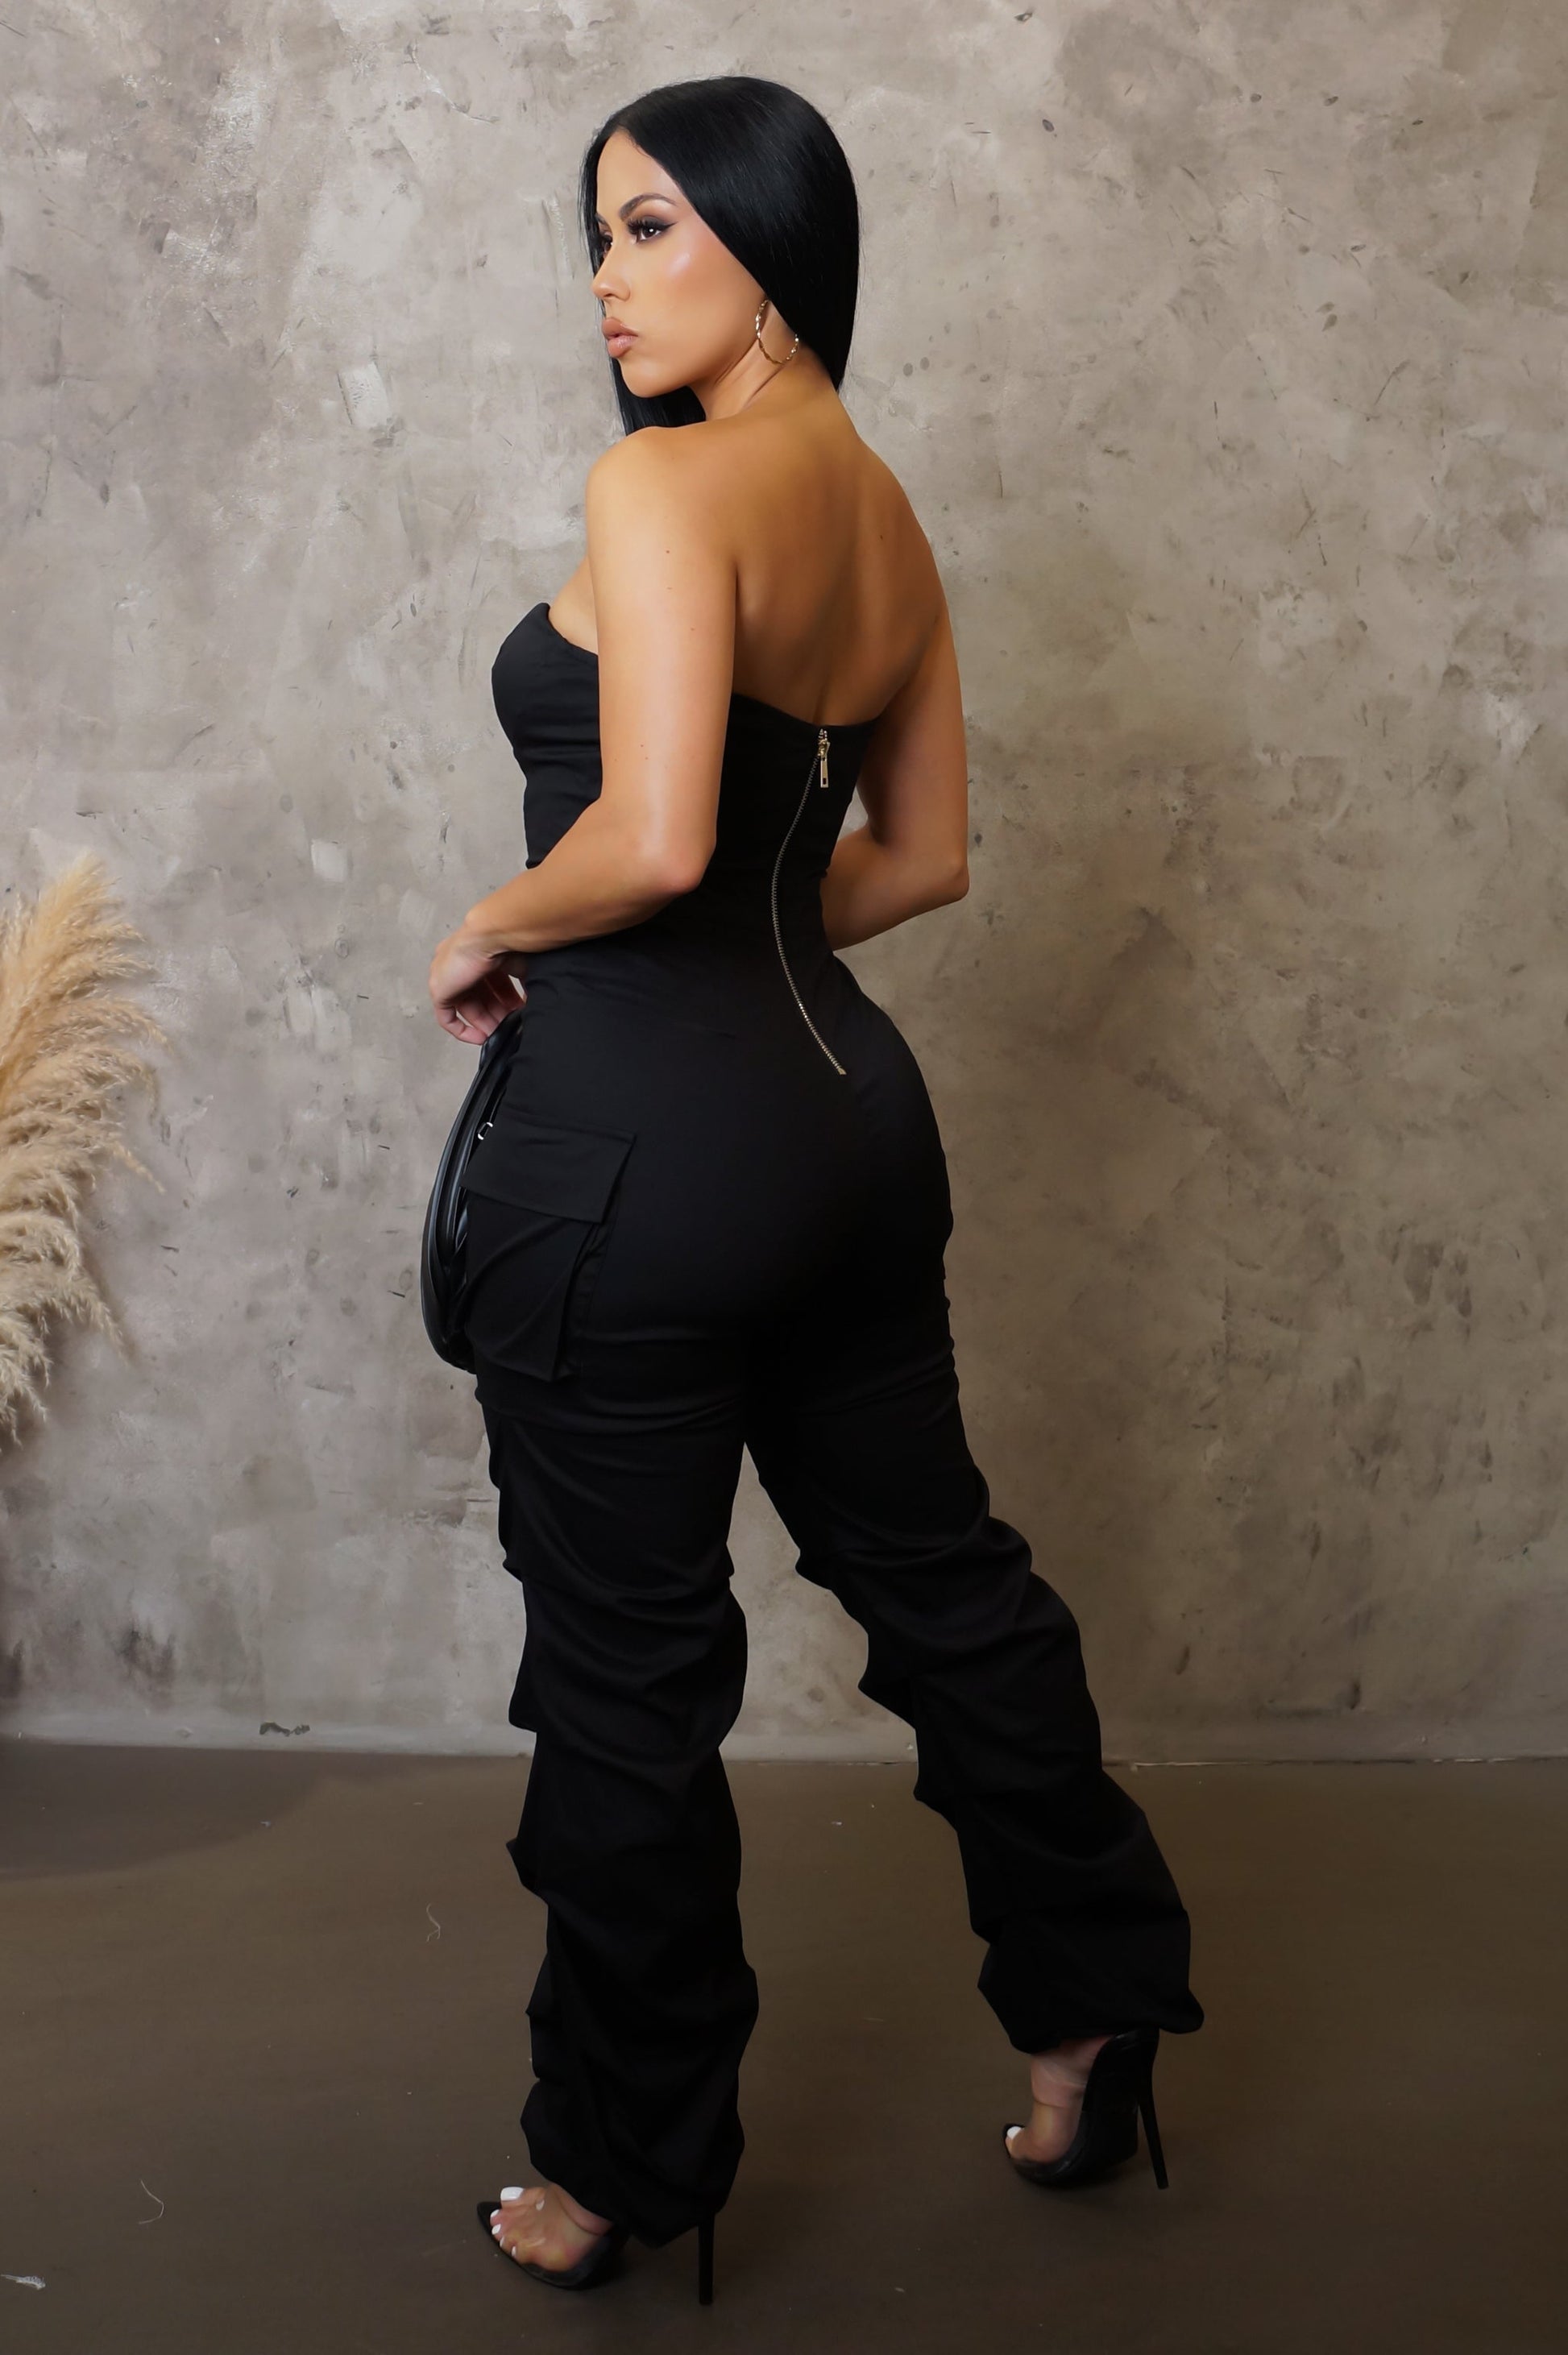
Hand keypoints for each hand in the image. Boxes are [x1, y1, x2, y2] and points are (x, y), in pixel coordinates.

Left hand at [428, 927, 526, 1043]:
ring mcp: (446, 976)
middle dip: (497, 1014)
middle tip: (511, 1026)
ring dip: (485, 1023)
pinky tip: (481, 1037)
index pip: (491, 983)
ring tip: (501, 1033)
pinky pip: (447, 1017)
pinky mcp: (439, 989)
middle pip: (479, 997)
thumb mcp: (522, 965)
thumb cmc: (507, 941)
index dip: (506, 1000)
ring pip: (466, 1008)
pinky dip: (462, 1030)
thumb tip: (534, 999)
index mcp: (479, 953)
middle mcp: (460, 963)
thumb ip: (525, 983)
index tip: (518, 1011)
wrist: (491, 935)